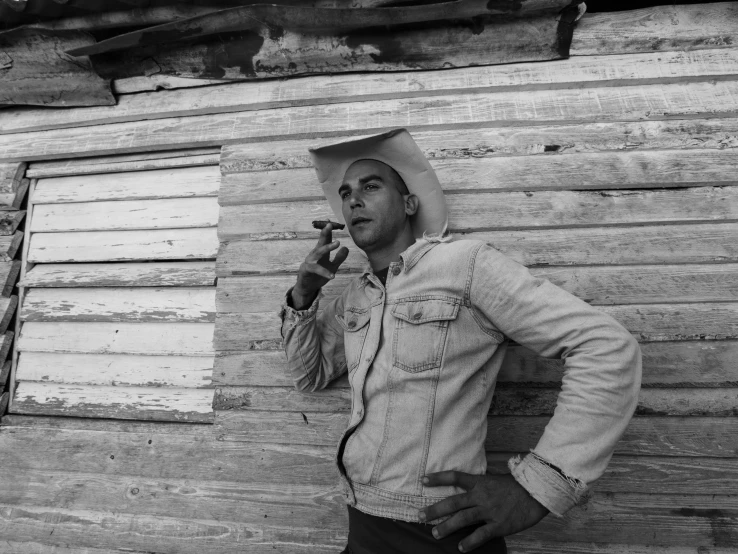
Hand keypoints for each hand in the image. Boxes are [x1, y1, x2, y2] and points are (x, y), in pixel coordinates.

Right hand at [291, 223, 348, 308]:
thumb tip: (346, 248)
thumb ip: (339, 258)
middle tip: (330, 225)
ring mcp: (310, 262)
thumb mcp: (332, 266)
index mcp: (320, 252)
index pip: (325, 240)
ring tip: (338, 243)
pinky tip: (332, 275)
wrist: (307, 287)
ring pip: (318, 253)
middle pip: (320, 242)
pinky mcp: (307, 270)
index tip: (331, 221)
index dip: (328, 231)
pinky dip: (324, 272)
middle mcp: (314, 255)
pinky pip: (316, 269)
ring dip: (327, 247)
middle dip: (325, 233)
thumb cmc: (318, 275)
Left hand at [418, 472, 548, 551]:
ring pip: (463, 519)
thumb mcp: (495, 480)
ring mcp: (489, 511)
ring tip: (435, 534)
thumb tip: (466, 485)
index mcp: (479, 482)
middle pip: (453, 502)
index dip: (438, 478)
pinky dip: (470, 542)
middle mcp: (481, 496)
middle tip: (420, 516)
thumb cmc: (516, 486)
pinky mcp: (498, 525)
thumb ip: (480, 484)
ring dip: (447, 527)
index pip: (455, 477)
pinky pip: (481, 535)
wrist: (536, 493)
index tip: (423, 480)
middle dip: (434, 509)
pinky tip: (461, 548)